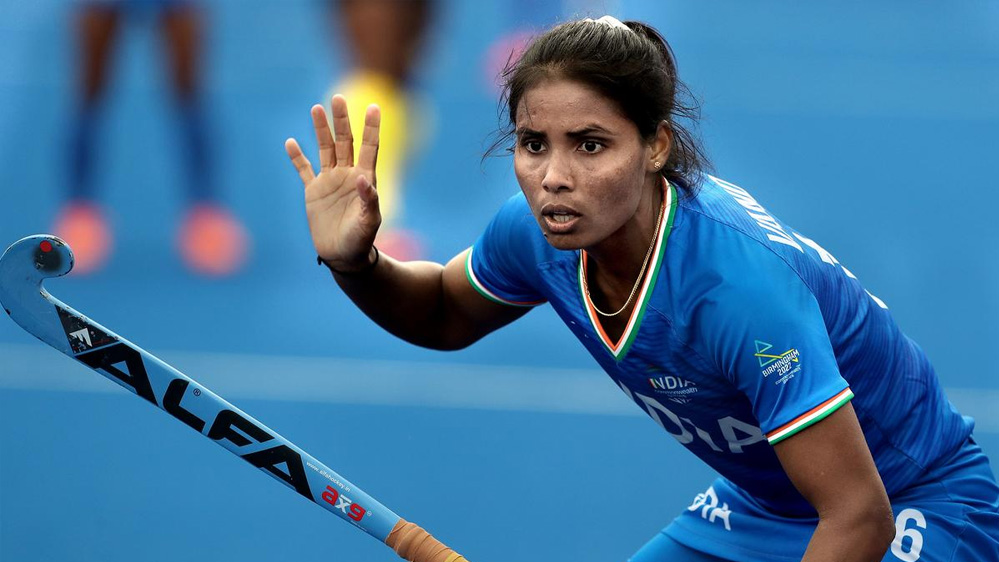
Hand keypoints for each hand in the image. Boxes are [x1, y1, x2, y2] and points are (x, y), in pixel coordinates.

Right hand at [285, 95, 380, 271]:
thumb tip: (363, 177)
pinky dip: (297, 157)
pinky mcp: (313, 191)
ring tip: (316, 108)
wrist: (343, 256)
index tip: (374, 107)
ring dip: (321, 129)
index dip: (371, 128)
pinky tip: (291, 143)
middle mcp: (347, 175)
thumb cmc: (361, 240)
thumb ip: (369, 200)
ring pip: (325, 149)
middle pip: (344, 141)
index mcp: (364, 179)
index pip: (369, 148)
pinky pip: (304, 170)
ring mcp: (329, 181)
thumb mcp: (369, 222)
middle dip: (341, 120)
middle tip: (337, 98)